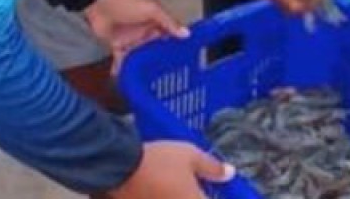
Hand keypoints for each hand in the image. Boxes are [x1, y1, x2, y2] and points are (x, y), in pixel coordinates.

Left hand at [84, 0, 188, 73]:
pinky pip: (121, 59)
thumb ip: (168, 22)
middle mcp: (143, 30)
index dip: (174, 43)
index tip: (183, 56)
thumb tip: (185, 33)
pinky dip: (122, 69)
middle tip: (167, 73)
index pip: (168, 33)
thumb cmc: (125, 1)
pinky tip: (125, 78)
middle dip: (159, 58)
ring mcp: (130, 38)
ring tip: (148, 80)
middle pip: (153, 47)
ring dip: (142, 65)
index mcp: (153, 20)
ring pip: (139, 55)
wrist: (99, 3)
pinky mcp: (116, 44)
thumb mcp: (152, 9)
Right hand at [107, 141, 233, 198]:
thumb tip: (230, 174)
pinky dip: (162, 197)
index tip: (215, 191)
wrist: (119, 168)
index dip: (216, 195)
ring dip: (181, 196)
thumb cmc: (159, 160)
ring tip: (176, 187)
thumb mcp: (190, 156)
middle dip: (197, 194)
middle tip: (195, 187)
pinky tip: (160, 191)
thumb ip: (212, 167)